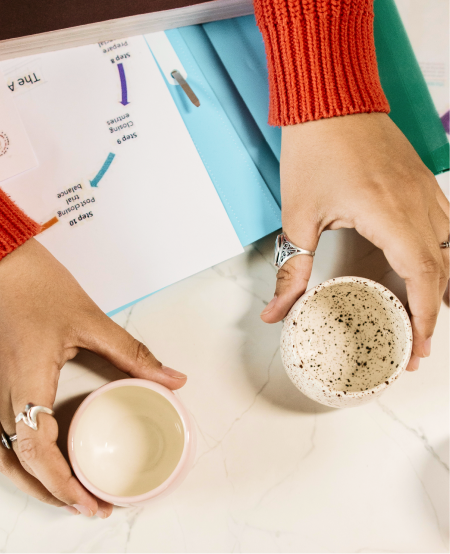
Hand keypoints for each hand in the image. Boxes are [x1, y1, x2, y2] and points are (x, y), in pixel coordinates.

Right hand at [0, 238, 186, 516]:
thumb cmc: (33, 284)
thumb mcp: (88, 319)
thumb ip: (131, 353)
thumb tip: (172, 377)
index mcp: (24, 384)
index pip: (40, 455)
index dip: (66, 486)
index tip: (92, 503)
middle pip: (18, 466)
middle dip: (50, 493)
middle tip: (85, 504)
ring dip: (29, 480)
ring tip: (62, 490)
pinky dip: (14, 456)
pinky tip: (35, 456)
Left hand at [261, 113, 449, 371]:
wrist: (331, 100)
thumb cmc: (314, 151)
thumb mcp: (298, 216)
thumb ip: (292, 269)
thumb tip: (276, 312)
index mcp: (390, 215)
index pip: (423, 277)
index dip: (425, 317)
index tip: (417, 348)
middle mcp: (419, 205)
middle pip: (443, 271)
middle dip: (434, 314)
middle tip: (416, 348)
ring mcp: (426, 193)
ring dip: (443, 287)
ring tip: (427, 317)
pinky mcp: (422, 184)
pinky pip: (446, 228)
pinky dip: (444, 258)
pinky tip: (433, 272)